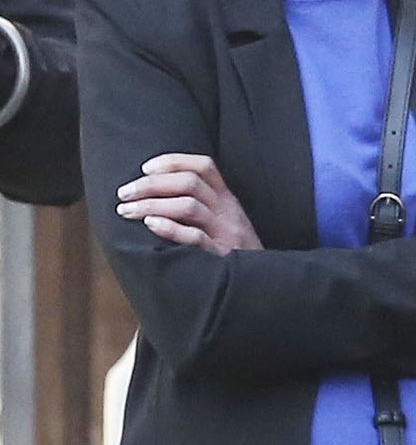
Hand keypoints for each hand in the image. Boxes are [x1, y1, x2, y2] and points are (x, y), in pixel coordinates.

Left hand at [115, 153, 263, 255]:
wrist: (262, 283)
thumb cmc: (234, 253)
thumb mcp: (226, 222)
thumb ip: (203, 205)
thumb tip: (155, 192)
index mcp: (227, 200)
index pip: (203, 167)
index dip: (173, 162)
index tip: (145, 168)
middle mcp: (228, 212)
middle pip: (190, 183)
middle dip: (151, 184)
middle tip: (124, 193)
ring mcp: (225, 233)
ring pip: (189, 206)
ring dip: (152, 204)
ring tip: (127, 211)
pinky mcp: (220, 256)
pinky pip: (195, 237)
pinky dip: (170, 228)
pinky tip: (150, 225)